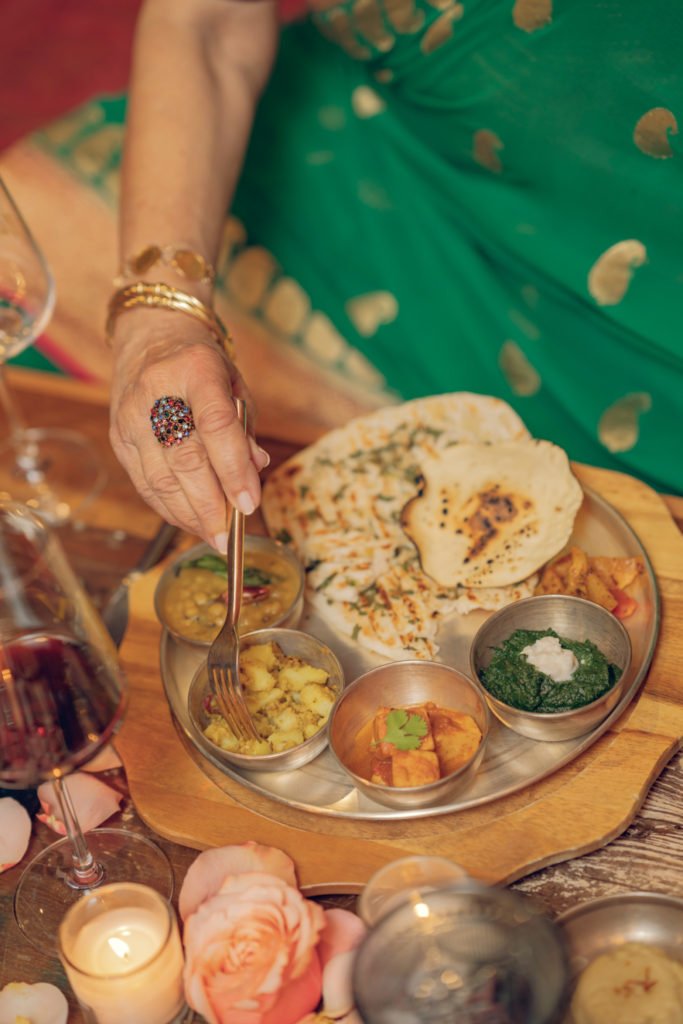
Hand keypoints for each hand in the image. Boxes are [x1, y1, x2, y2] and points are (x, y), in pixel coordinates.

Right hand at [109, 313, 268, 548]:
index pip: (215, 426)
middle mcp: (156, 392)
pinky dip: (169, 509)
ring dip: (189, 515)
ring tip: (213, 536)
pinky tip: (190, 522)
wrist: (150, 337)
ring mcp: (131, 416)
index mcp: (195, 369)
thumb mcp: (233, 384)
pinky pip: (145, 483)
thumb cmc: (200, 365)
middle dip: (210, 504)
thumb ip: (244, 428)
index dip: (233, 469)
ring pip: (160, 478)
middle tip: (230, 534)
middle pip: (184, 459)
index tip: (249, 503)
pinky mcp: (118, 437)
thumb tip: (254, 469)